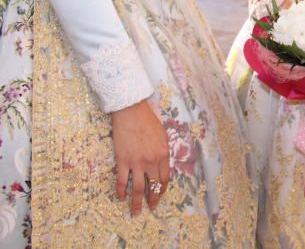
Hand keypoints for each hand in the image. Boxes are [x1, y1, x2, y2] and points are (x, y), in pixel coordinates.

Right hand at [111, 100, 170, 215]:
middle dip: (153, 199)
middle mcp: (151, 161)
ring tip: (136, 212)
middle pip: (153, 185)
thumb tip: (160, 165)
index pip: (165, 178)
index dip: (162, 189)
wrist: (131, 112)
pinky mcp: (122, 160)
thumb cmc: (148, 121)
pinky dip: (121, 191)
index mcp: (163, 154)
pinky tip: (120, 198)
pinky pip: (121, 180)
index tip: (159, 196)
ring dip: (137, 202)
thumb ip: (162, 152)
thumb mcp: (162, 136)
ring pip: (138, 188)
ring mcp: (136, 162)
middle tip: (151, 208)